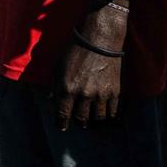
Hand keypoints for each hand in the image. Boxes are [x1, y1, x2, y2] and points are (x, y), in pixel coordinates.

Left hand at [55, 4, 126, 129]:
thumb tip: (51, 99)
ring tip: (91, 120)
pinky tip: (104, 113)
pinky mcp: (115, 92)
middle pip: (81, 118)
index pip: (63, 114)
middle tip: (77, 122)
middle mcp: (84, 94)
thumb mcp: (59, 66)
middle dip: (78, 122)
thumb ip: (55, 84)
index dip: (61, 123)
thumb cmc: (75, 50)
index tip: (61, 126)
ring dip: (93, 120)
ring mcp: (101, 94)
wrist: (100, 40)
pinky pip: (112, 111)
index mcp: (68, 88)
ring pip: (97, 118)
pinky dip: (107, 115)